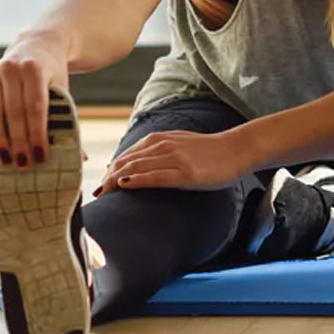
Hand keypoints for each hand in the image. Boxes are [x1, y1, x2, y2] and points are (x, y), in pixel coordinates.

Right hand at [0, 38, 69, 170]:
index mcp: (35, 69)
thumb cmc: (53, 76)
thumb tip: (81, 157)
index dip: (37, 133)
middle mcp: (11, 68)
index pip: (36, 107)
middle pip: (14, 111)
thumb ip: (69, 120)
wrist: (36, 46)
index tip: (41, 156)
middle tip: (23, 164)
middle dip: (18, 141)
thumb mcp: (63, 90)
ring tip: (6, 160)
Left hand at [94, 130, 256, 196]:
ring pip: (136, 167)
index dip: (108, 171)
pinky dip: (137, 179)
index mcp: (159, 139)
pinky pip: (155, 176)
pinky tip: (124, 185)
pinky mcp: (185, 173)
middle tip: (96, 194)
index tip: (100, 186)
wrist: (238, 149)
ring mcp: (174, 159)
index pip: (125, 155)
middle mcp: (163, 146)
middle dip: (106, 178)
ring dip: (114, 180)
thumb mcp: (180, 145)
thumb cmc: (210, 151)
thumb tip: (137, 167)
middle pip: (125, 161)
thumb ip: (158, 152)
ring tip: (102, 193)